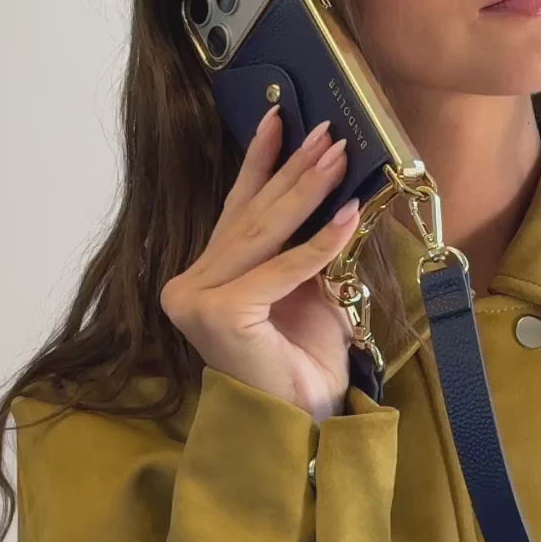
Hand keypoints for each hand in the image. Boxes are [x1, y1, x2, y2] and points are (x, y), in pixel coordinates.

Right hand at [160, 108, 360, 422]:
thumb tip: (333, 191)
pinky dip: (320, 243)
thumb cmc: (302, 362)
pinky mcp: (219, 314)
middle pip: (253, 215)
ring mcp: (197, 299)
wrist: (301, 423)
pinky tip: (349, 214)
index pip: (238, 209)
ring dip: (308, 190)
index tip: (281, 118)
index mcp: (208, 275)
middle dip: (294, 170)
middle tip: (328, 134)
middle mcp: (191, 284)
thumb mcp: (307, 289)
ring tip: (339, 156)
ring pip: (265, 232)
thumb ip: (305, 246)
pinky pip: (282, 269)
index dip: (261, 162)